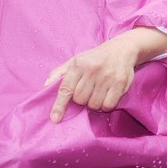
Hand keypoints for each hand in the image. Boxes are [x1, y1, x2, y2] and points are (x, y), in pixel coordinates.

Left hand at [43, 27, 166, 122]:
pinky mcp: (120, 83)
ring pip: (94, 104)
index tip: (55, 118)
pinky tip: (107, 95)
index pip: (66, 88)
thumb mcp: (75, 60)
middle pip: (80, 100)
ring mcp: (107, 77)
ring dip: (94, 103)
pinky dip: (106, 105)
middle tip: (88, 91)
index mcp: (78, 65)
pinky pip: (108, 105)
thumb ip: (59, 73)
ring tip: (98, 92)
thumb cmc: (95, 58)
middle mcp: (92, 70)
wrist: (122, 49)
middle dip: (82, 100)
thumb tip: (44, 87)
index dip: (59, 105)